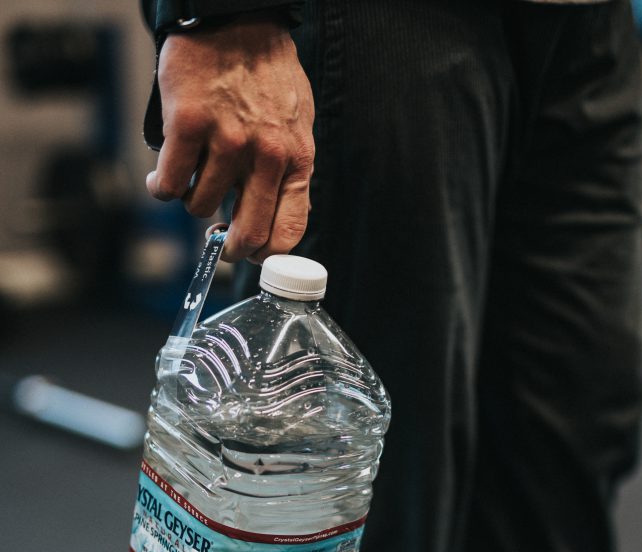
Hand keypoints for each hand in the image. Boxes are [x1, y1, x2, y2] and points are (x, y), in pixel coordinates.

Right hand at [146, 16, 314, 261]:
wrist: (233, 18)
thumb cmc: (264, 72)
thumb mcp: (295, 123)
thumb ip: (289, 170)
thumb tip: (279, 219)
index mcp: (296, 158)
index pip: (288, 230)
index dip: (266, 253)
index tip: (252, 255)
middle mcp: (265, 155)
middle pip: (248, 234)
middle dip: (231, 248)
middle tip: (220, 242)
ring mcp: (226, 141)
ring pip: (201, 207)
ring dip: (192, 200)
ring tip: (193, 177)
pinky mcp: (187, 126)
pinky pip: (170, 185)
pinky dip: (162, 187)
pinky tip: (163, 177)